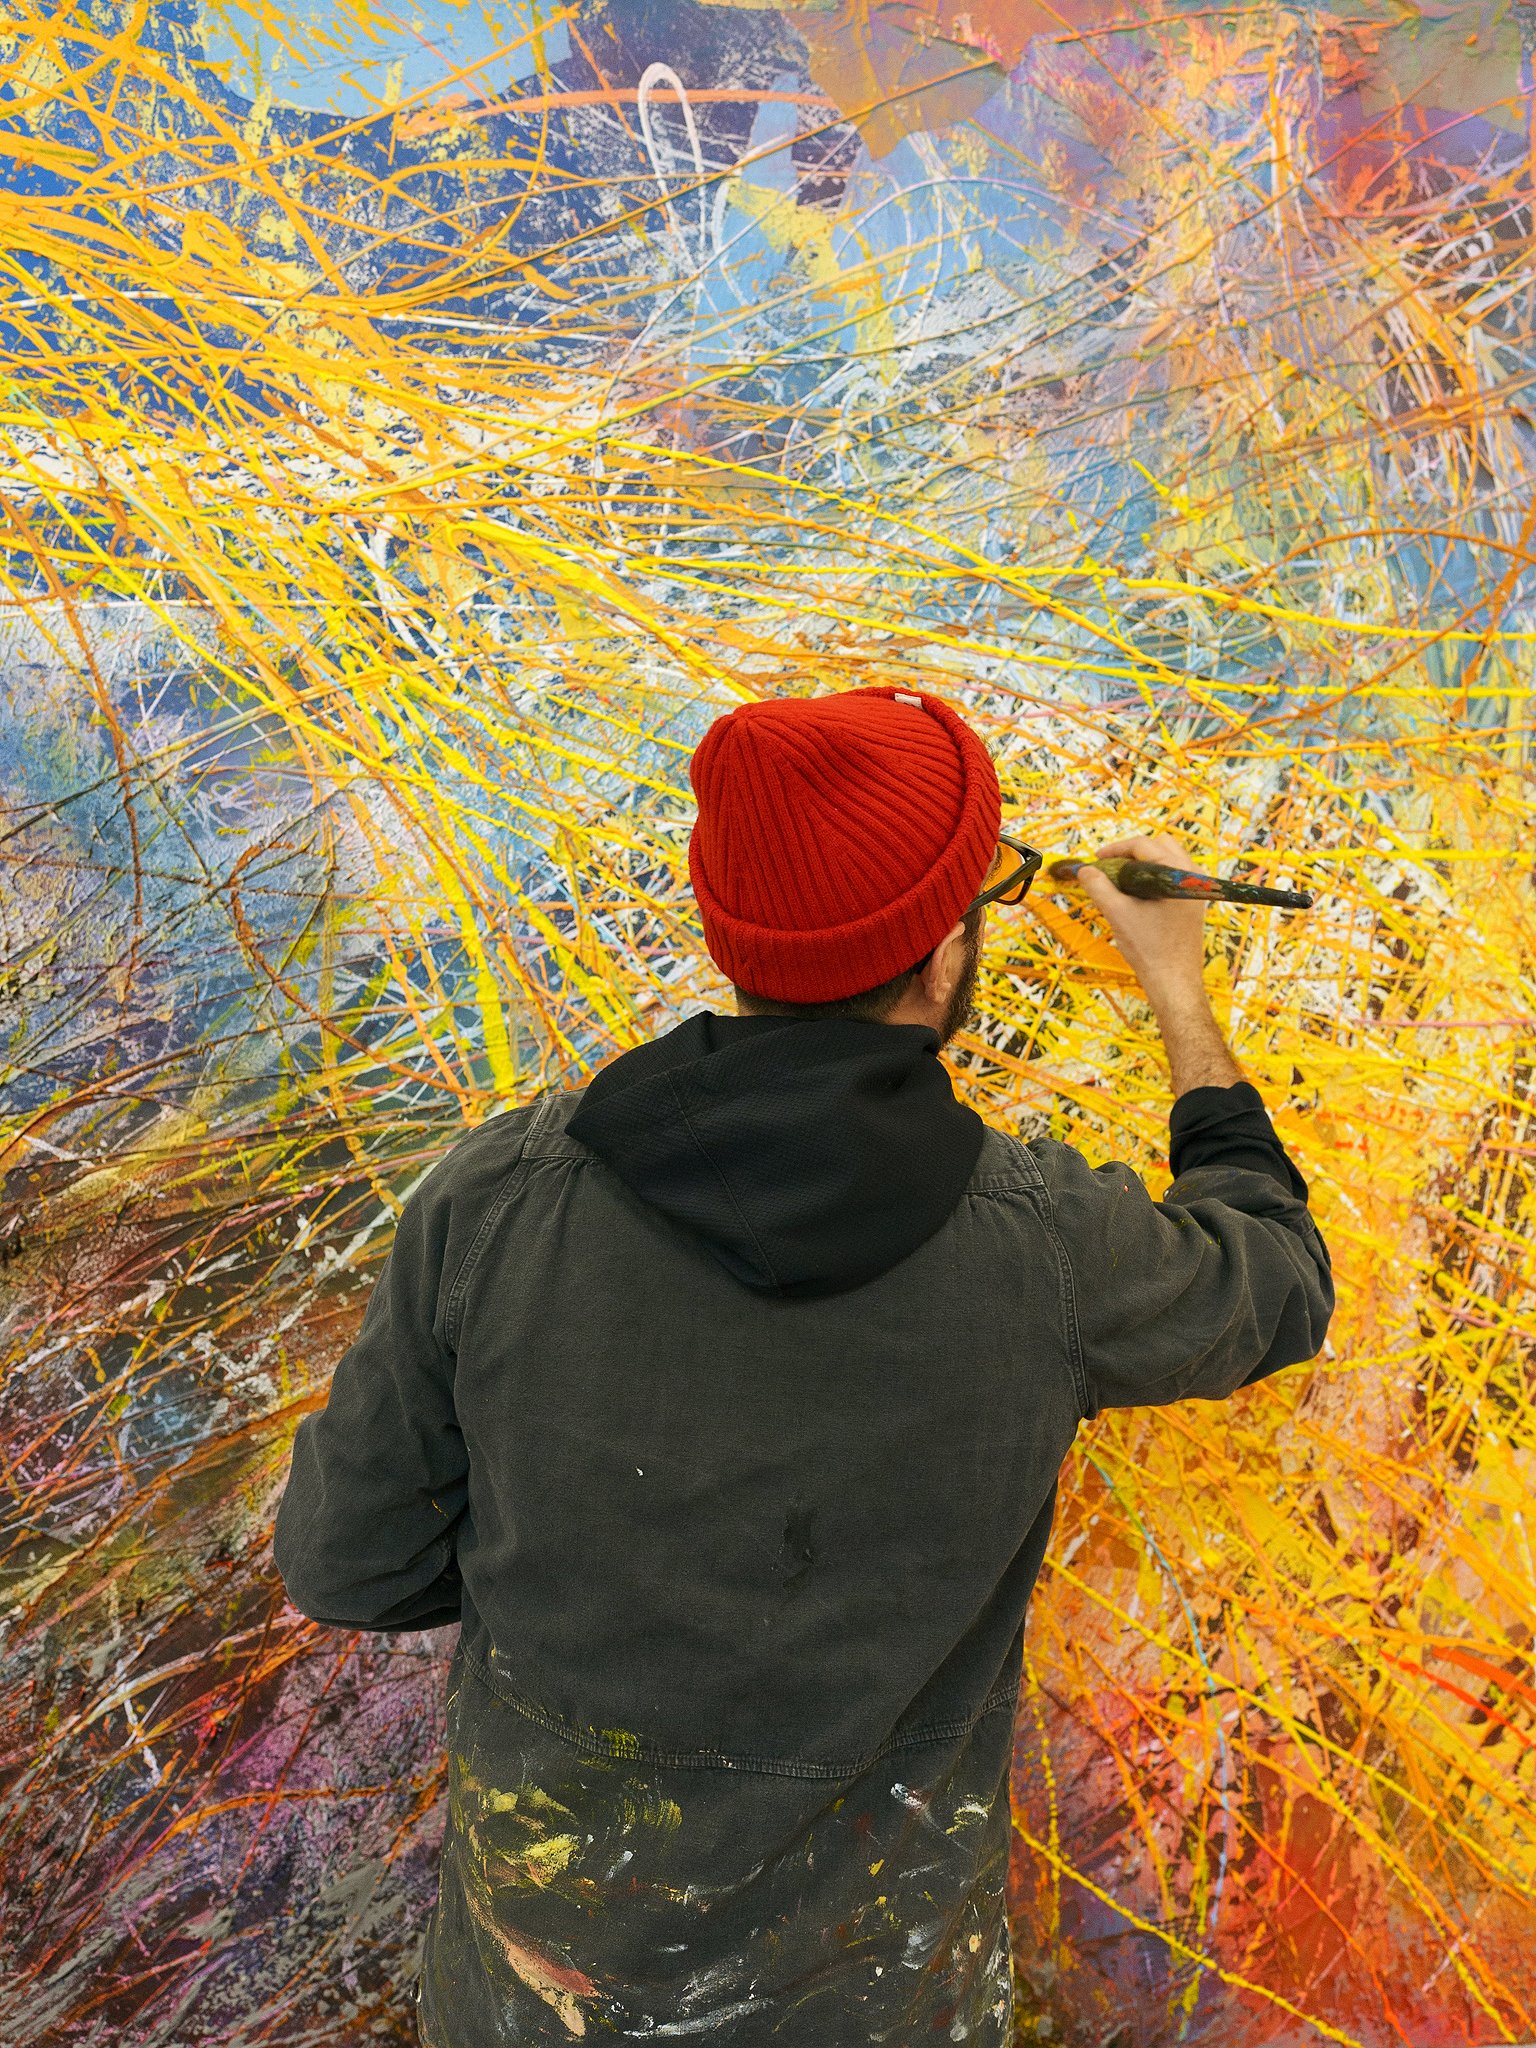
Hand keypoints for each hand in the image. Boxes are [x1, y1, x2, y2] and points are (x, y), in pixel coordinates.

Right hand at [1075, 832, 1241, 1095]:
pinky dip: (1151, 877)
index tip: (1096, 860)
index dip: (1116, 849)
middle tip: (1108, 867)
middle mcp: (1193, 876)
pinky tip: (1134, 893)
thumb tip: (1084, 870)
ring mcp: (1195, 889)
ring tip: (1119, 879)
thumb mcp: (1118, 914)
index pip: (1145, 845)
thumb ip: (1099, 887)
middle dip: (1130, 853)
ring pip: (1166, 860)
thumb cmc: (1149, 949)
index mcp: (1178, 874)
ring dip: (1141, 864)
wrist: (1173, 982)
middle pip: (1159, 846)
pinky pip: (1171, 876)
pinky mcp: (1192, 902)